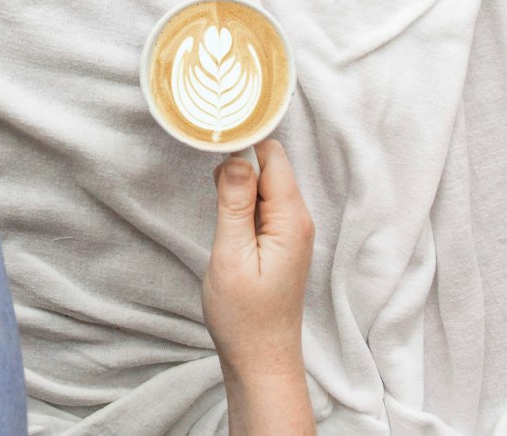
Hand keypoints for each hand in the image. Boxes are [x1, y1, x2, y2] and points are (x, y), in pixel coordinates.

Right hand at [202, 139, 314, 393]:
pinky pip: (263, 202)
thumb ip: (235, 204)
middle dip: (239, 161)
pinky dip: (242, 198)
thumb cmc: (244, 317)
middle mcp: (297, 219)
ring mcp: (291, 230)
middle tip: (208, 175)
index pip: (273, 156)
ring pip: (265, 182)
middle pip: (270, 165)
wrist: (261, 361)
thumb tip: (235, 158)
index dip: (243, 145)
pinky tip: (226, 211)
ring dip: (239, 181)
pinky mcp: (280, 240)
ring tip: (215, 196)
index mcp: (290, 220)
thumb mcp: (231, 257)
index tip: (213, 144)